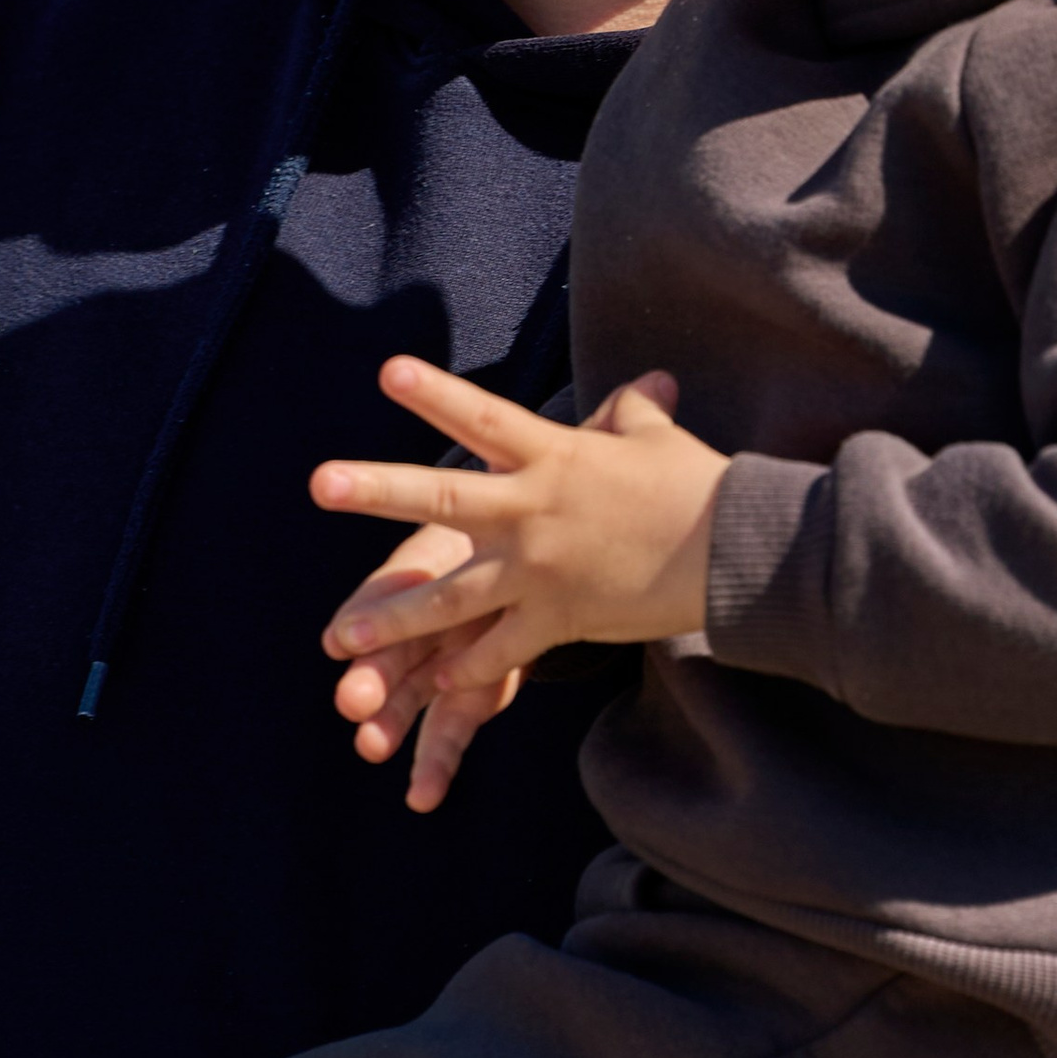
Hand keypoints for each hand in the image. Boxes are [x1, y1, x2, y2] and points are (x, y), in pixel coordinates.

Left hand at [315, 361, 723, 761]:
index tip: (387, 371)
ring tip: (339, 639)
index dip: (435, 394)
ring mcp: (541, 572)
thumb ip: (631, 412)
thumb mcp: (658, 439)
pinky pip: (500, 652)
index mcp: (554, 458)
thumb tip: (644, 383)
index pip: (483, 419)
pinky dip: (465, 670)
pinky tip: (430, 686)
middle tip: (320, 482)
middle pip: (444, 501)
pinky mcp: (559, 620)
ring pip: (451, 599)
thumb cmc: (699, 488)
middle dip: (378, 491)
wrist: (736, 555)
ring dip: (394, 621)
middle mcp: (534, 513)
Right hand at [324, 518, 524, 813]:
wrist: (536, 572)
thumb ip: (471, 529)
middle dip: (369, 679)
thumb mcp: (485, 527)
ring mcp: (438, 670)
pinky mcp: (468, 703)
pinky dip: (435, 768)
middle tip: (353, 701)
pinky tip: (422, 799)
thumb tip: (485, 464)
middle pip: (388, 656)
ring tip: (371, 748)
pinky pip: (448, 737)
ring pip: (406, 701)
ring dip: (388, 726)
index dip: (361, 622)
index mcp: (414, 580)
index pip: (381, 600)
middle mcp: (415, 629)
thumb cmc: (496, 539)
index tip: (339, 641)